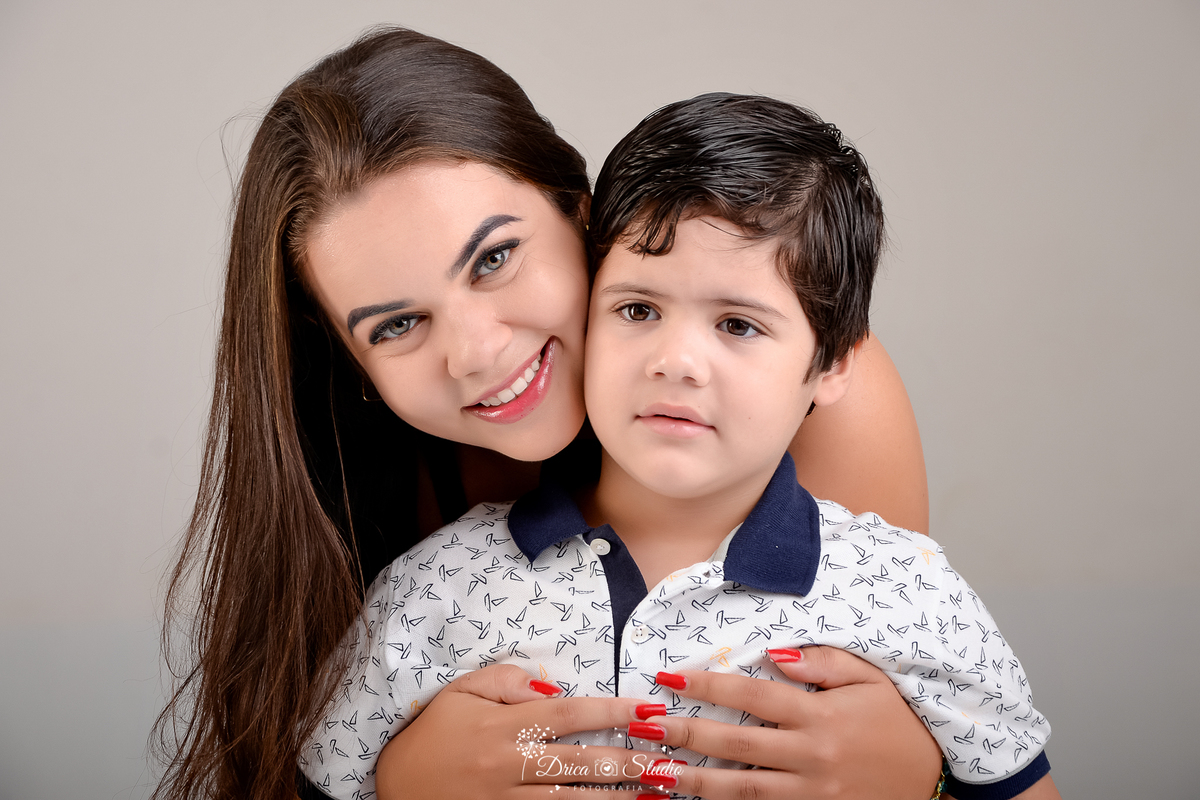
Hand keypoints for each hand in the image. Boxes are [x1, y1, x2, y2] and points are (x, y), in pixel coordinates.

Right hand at [374, 664, 664, 799]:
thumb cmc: (432, 732)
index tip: (649, 711)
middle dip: (630, 762)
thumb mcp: (461, 692)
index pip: (569, 715)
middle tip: (671, 761)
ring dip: (618, 797)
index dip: (612, 712)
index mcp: (502, 726)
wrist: (390, 784)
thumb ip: (507, 681)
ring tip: (658, 793)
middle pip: (580, 763)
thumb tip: (555, 688)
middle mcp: (507, 764)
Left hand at [634, 645, 942, 799]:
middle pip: (735, 745)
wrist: (935, 779)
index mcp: (820, 716)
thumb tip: (775, 654)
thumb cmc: (897, 721)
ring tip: (651, 772)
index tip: (669, 678)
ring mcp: (810, 793)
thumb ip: (822, 662)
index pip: (752, 697)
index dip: (707, 687)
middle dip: (684, 735)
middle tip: (643, 725)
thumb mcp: (869, 680)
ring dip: (691, 781)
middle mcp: (811, 756)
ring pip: (739, 790)